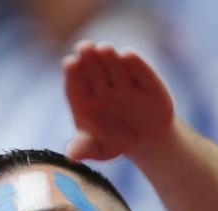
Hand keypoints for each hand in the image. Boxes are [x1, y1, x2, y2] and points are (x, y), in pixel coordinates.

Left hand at [64, 41, 173, 160]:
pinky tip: (128, 55)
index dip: (73, 73)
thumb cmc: (115, 142)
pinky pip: (139, 71)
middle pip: (93, 70)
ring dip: (109, 57)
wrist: (146, 141)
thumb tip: (71, 156)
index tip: (70, 63)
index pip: (75, 83)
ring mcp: (124, 82)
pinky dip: (135, 64)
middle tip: (84, 47)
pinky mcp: (146, 82)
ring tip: (104, 49)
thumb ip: (85, 149)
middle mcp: (102, 86)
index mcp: (84, 100)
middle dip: (89, 58)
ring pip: (114, 66)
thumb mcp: (100, 150)